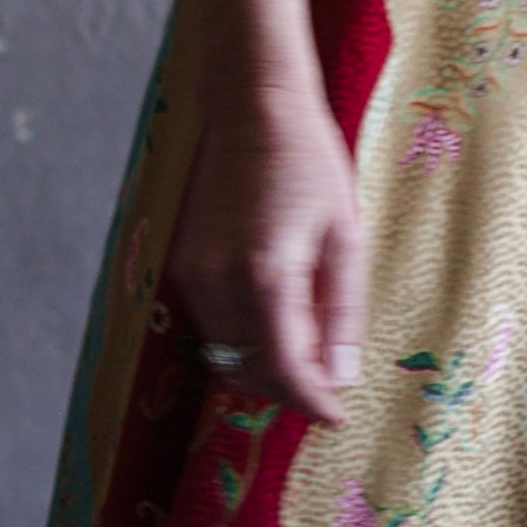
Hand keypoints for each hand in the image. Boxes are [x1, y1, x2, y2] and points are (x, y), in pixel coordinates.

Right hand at [170, 83, 366, 426]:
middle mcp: (218, 282)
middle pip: (249, 371)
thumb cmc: (309, 163)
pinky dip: (244, 339)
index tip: (337, 417)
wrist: (251, 108)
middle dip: (288, 390)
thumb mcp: (344, 237)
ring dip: (265, 367)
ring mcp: (193, 275)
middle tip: (327, 386)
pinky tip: (278, 318)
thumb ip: (342, 312)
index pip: (284, 369)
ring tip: (308, 350)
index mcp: (266, 275)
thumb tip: (340, 375)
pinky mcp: (183, 266)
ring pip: (227, 354)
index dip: (312, 402)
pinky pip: (214, 326)